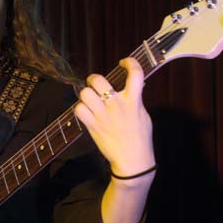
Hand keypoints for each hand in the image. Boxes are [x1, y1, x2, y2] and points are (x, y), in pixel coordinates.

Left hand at [74, 57, 154, 175]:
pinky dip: (81, 110)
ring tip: (90, 100)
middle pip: (98, 80)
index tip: (124, 62)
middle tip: (96, 85)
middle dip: (95, 80)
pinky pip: (79, 109)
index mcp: (133, 101)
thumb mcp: (143, 115)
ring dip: (86, 95)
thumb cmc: (140, 138)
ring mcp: (103, 115)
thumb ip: (136, 99)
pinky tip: (87, 113)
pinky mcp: (93, 125)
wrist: (132, 160)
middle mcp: (116, 105)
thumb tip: (133, 87)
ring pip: (85, 93)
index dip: (130, 62)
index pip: (135, 73)